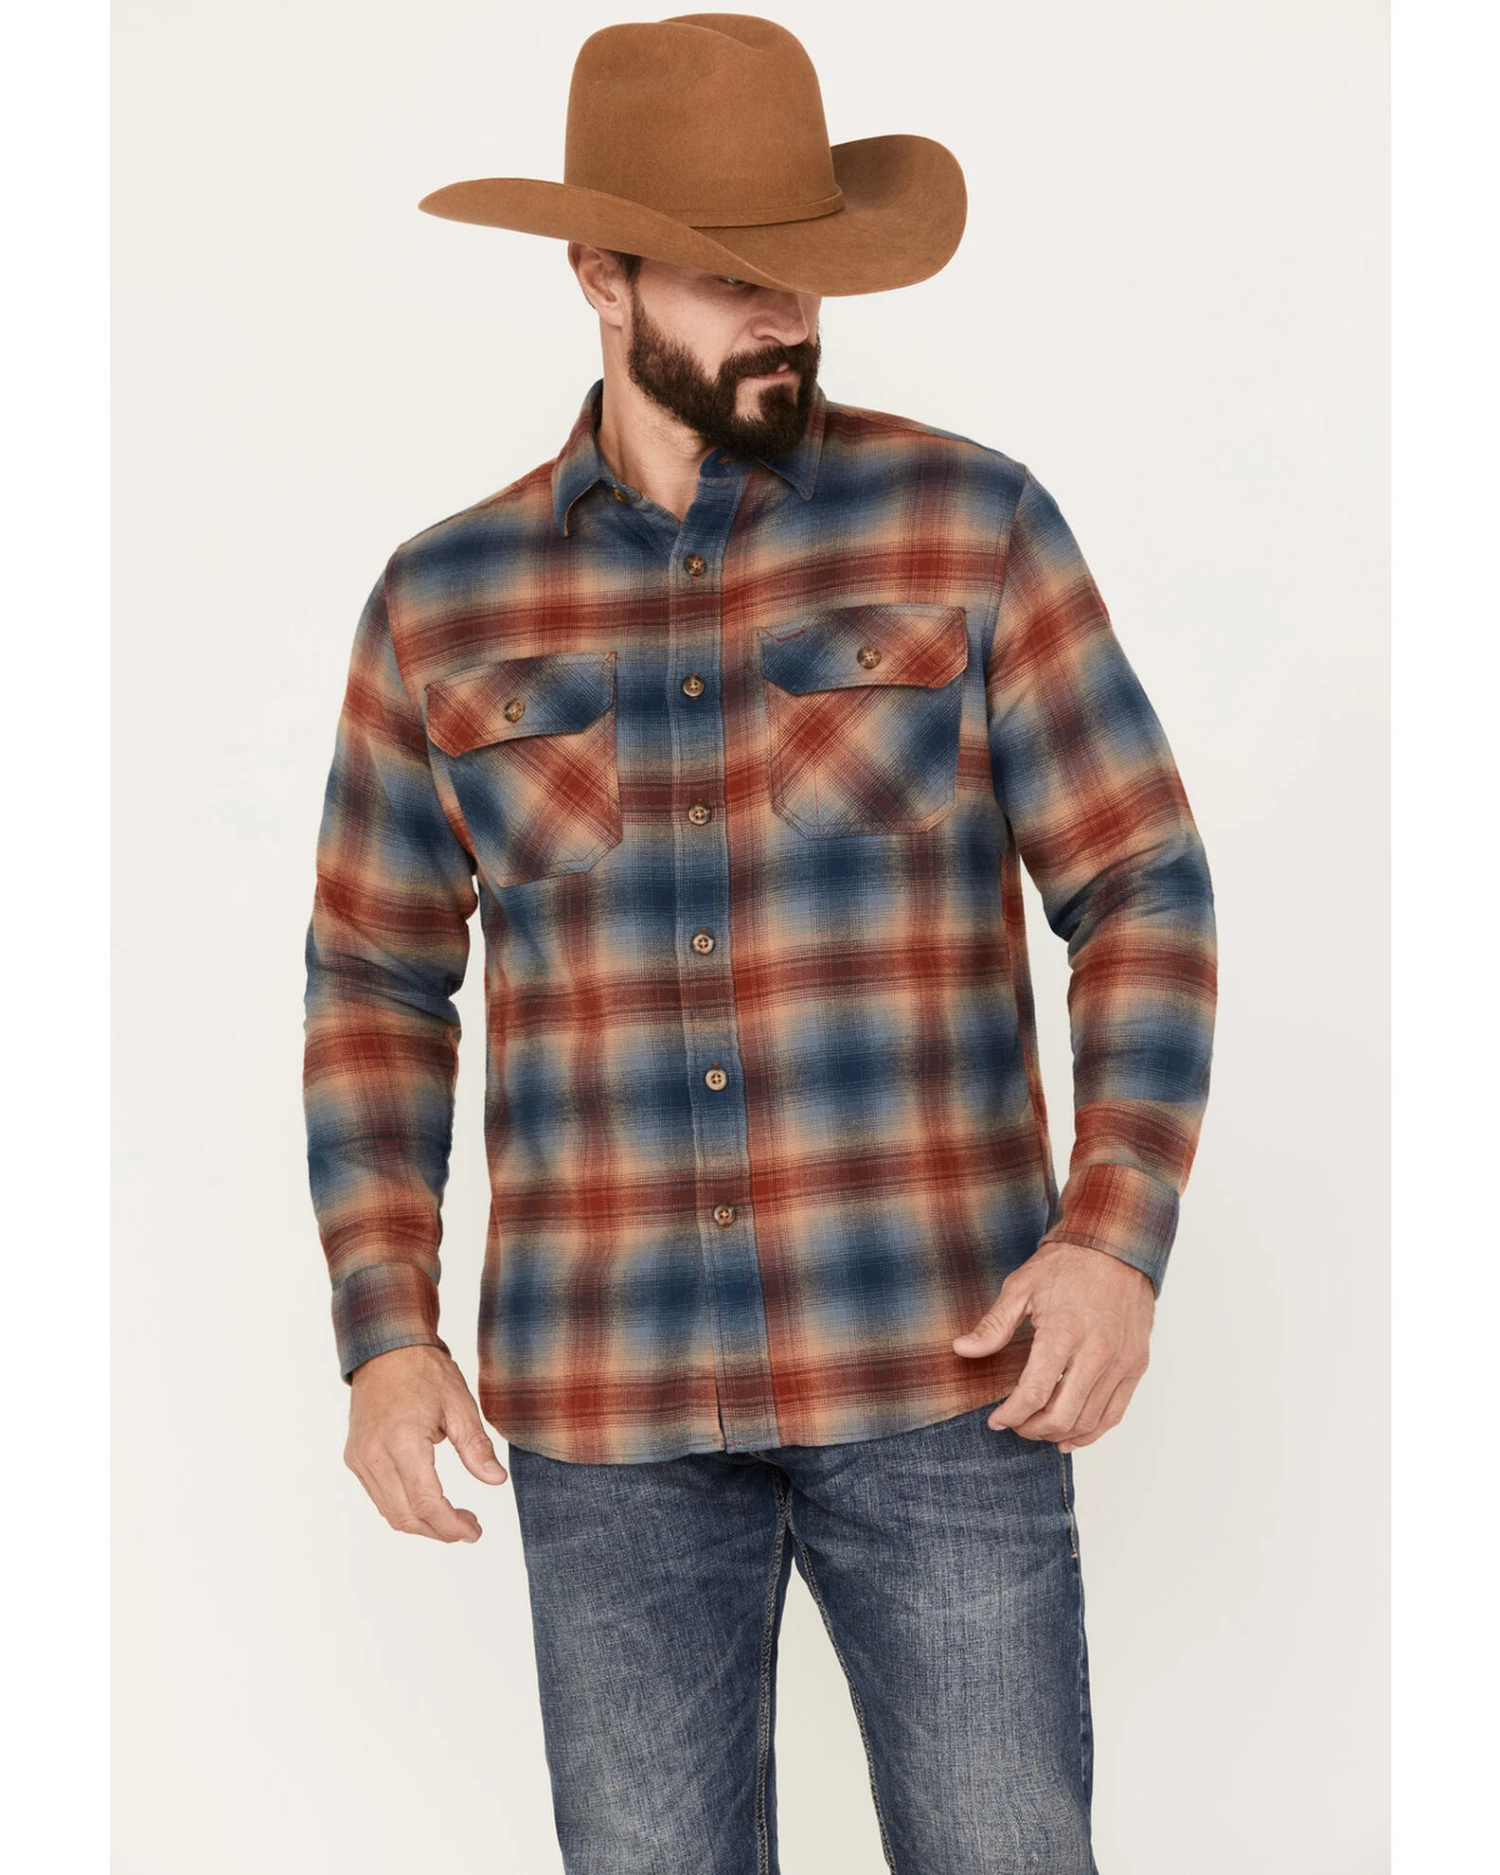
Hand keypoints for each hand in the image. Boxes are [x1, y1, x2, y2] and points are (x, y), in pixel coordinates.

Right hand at [345, 1344, 508, 1541]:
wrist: (386, 1349)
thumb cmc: (424, 1371)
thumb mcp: (460, 1405)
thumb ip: (476, 1448)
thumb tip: (495, 1480)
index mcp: (401, 1442)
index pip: (426, 1503)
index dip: (451, 1526)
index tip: (474, 1531)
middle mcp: (374, 1456)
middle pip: (405, 1516)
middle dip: (439, 1530)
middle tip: (468, 1527)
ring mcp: (360, 1458)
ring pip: (389, 1512)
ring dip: (421, 1523)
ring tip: (451, 1516)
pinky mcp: (355, 1457)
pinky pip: (378, 1496)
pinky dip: (403, 1507)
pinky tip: (427, 1500)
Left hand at [952, 1241, 1153, 1450]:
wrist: (1116, 1247)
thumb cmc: (1067, 1265)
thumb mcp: (1021, 1287)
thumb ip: (993, 1325)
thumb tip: (962, 1349)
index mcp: (1064, 1332)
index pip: (1034, 1393)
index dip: (1011, 1415)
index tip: (996, 1420)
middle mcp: (1097, 1352)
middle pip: (1062, 1415)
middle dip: (1031, 1429)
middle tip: (1015, 1425)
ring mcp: (1121, 1362)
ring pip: (1089, 1421)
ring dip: (1059, 1434)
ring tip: (1037, 1430)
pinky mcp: (1136, 1365)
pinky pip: (1114, 1414)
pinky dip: (1091, 1432)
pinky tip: (1070, 1435)